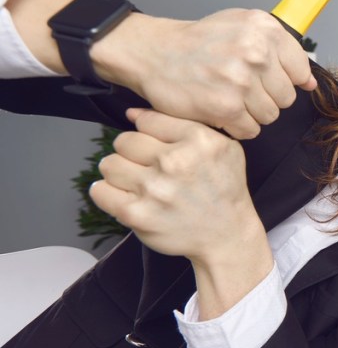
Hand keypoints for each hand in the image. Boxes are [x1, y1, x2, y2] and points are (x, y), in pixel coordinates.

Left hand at [90, 108, 272, 317]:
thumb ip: (182, 125)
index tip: (158, 148)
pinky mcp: (137, 214)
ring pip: (109, 163)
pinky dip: (107, 193)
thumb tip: (133, 113)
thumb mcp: (221, 147)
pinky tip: (125, 197)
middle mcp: (176, 162)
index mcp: (199, 140)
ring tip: (137, 183)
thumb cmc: (223, 188)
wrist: (227, 234)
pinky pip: (100, 191)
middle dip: (132, 153)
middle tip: (148, 168)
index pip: (148, 120)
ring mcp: (154, 189)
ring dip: (120, 173)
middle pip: (124, 140)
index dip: (149, 134)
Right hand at [93, 8, 316, 138]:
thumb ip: (280, 49)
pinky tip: (221, 110)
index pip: (300, 70)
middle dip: (266, 98)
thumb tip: (310, 82)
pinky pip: (250, 130)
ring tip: (230, 98)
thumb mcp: (243, 27)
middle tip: (241, 89)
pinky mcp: (226, 107)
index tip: (267, 80)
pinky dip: (236, 126)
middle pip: (286, 98)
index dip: (286, 80)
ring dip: (251, 114)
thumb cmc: (201, 42)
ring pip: (270, 116)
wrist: (156, 53)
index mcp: (265, 29)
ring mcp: (241, 80)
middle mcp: (256, 52)